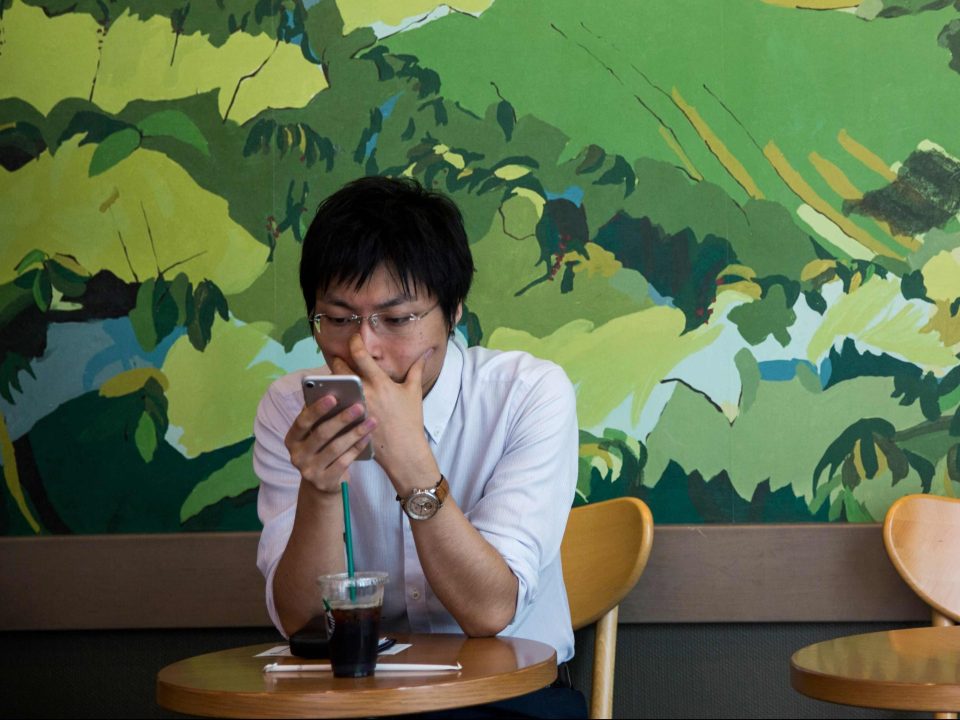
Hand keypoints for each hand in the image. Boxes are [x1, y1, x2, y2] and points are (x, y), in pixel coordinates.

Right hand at [284, 392, 377, 493]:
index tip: (333, 397)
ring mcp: (309, 471)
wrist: (321, 482)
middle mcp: (297, 456)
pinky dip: (357, 448)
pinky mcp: (324, 482)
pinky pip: (343, 462)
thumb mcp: (314, 436)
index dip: (317, 409)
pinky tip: (367, 437)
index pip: (302, 422)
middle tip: (359, 407)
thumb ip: (320, 419)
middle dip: (342, 419)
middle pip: (321, 434)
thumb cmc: (320, 450)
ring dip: (355, 433)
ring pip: (335, 448)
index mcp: (292, 439)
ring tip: (370, 421)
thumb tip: (336, 396)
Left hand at [328, 334, 437, 492]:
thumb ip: (417, 369)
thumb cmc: (410, 421)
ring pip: (333, 386)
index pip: (360, 354)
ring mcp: (352, 407)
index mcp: (380, 383)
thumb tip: (426, 352)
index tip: (353, 338)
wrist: (403, 451)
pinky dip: (330, 399)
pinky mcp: (346, 420)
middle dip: (337, 360)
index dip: (354, 342)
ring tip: (334, 376)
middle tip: (338, 357)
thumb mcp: (414, 392)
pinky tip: (329, 396)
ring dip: (331, 380)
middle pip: (339, 368)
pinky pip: (331, 405)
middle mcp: (363, 393)